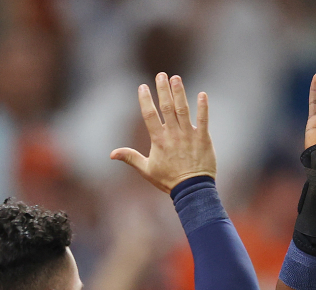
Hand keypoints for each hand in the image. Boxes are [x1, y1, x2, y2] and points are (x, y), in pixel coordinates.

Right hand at [112, 73, 214, 192]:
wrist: (192, 190)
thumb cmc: (168, 180)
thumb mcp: (146, 170)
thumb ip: (130, 158)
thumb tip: (111, 154)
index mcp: (159, 140)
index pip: (150, 115)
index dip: (145, 100)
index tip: (143, 86)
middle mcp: (173, 134)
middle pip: (167, 107)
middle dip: (163, 90)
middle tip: (161, 75)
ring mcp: (189, 135)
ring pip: (184, 110)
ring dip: (180, 93)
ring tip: (176, 78)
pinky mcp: (203, 139)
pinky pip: (204, 120)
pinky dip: (203, 107)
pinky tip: (202, 94)